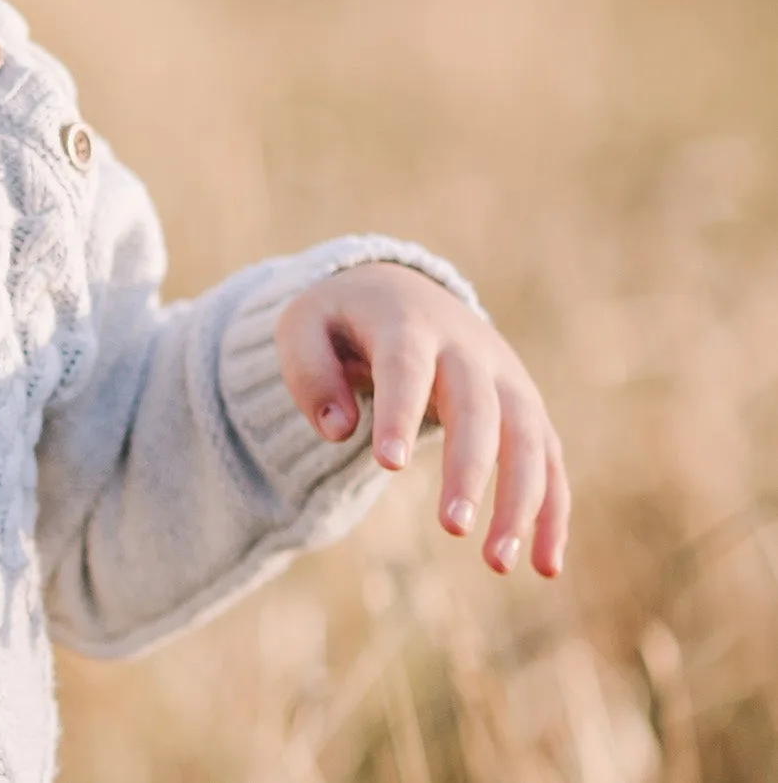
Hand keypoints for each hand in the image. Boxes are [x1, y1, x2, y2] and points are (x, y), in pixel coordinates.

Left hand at [276, 261, 568, 578]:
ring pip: (527, 437)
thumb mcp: (304, 325)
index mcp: (407, 322)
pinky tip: (544, 565)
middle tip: (452, 528)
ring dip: (521, 501)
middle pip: (477, 407)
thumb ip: (309, 371)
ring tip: (497, 562)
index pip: (406, 366)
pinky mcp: (526, 407)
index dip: (400, 412)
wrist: (403, 290)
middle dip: (469, 468)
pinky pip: (550, 461)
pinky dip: (553, 511)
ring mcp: (506, 377)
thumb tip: (337, 429)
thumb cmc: (345, 320)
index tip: (387, 464)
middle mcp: (468, 347)